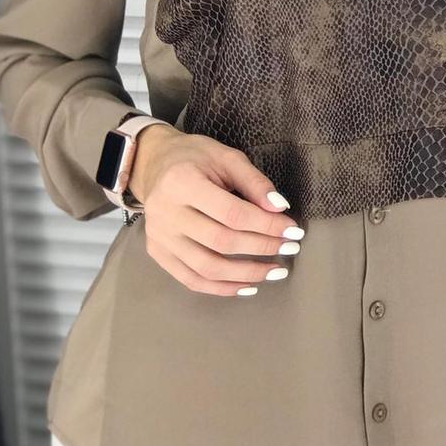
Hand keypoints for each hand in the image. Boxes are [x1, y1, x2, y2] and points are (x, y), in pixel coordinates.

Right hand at [128, 124, 305, 296]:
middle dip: (262, 248)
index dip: (267, 225)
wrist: (154, 164)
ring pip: (207, 268)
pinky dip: (221, 288)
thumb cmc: (195, 158)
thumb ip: (254, 182)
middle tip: (289, 248)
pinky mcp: (157, 252)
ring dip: (246, 274)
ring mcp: (159, 236)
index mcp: (182, 182)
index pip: (232, 213)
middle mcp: (166, 213)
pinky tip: (246, 286)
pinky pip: (191, 279)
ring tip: (274, 272)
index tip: (292, 230)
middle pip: (221, 242)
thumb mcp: (227, 158)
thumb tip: (281, 208)